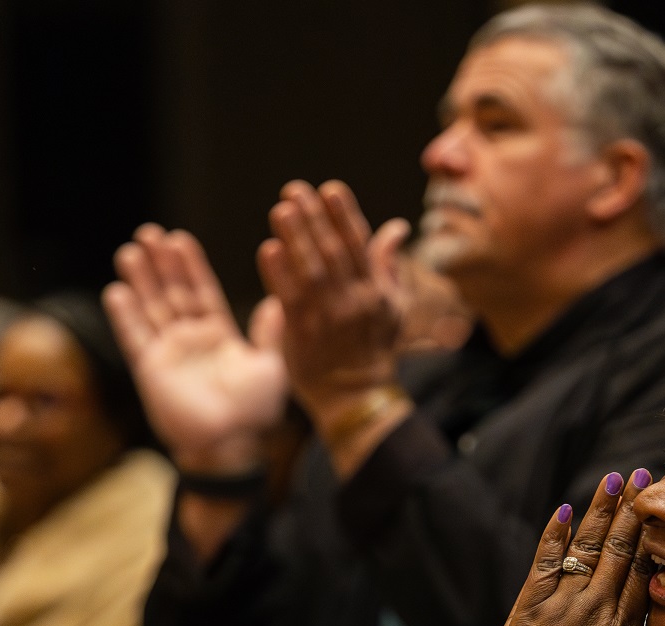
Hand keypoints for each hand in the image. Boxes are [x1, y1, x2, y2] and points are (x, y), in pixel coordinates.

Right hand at [104, 224, 287, 472]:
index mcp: (220, 336)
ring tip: (131, 251)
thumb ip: (269, 334)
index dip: (191, 266)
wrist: (230, 446)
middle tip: (149, 233)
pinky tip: (117, 290)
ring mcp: (169, 353)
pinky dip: (125, 316)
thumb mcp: (271, 367)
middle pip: (172, 293)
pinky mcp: (150, 370)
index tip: (180, 239)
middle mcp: (192, 341)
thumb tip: (278, 302)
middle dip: (161, 264)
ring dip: (141, 280)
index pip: (203, 292)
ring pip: (151, 308)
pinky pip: (135, 337)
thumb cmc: (255, 412)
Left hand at [257, 181, 412, 434]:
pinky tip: (268, 249)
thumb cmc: (373, 349)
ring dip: (295, 238)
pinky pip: (289, 298)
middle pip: (332, 252)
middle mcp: (353, 301)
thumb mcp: (392, 307)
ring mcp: (327, 317)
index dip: (344, 216)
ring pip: (310, 271)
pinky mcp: (302, 333)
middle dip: (314, 218)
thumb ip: (388, 265)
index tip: (330, 189)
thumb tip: (396, 227)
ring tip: (280, 209)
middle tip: (295, 189)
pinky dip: (278, 273)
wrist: (356, 397)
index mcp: (375, 292)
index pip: (359, 246)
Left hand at [464, 469, 664, 625]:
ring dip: (600, 512)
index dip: (655, 538)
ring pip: (588, 549)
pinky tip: (565, 511)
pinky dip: (555, 536)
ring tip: (613, 480)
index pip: (645, 573)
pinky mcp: (530, 607)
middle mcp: (598, 610)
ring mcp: (564, 606)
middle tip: (644, 476)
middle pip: (621, 551)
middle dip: (633, 511)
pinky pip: (545, 563)